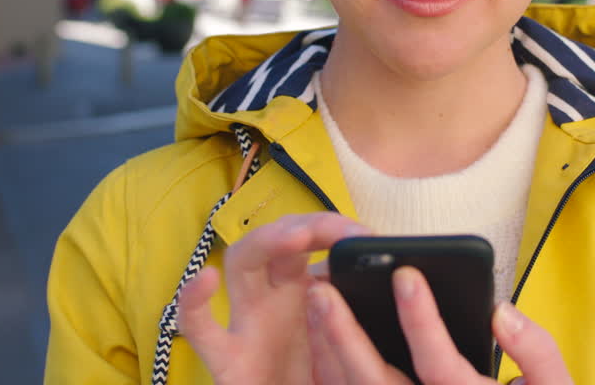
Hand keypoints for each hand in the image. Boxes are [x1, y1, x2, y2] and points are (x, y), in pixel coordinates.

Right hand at [176, 212, 369, 384]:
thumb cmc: (323, 381)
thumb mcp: (350, 339)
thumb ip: (361, 308)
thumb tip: (400, 278)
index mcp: (301, 289)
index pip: (311, 239)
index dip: (335, 227)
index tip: (367, 234)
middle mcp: (270, 298)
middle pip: (276, 240)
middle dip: (305, 225)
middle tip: (341, 232)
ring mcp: (244, 324)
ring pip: (240, 263)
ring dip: (266, 242)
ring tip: (296, 237)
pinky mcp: (226, 361)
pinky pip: (199, 328)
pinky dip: (194, 302)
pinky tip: (206, 279)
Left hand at [305, 266, 572, 384]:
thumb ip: (536, 351)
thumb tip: (500, 313)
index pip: (438, 363)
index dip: (421, 318)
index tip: (405, 273)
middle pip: (376, 381)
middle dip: (346, 333)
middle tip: (326, 287)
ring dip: (328, 349)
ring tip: (316, 300)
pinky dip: (329, 370)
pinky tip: (320, 335)